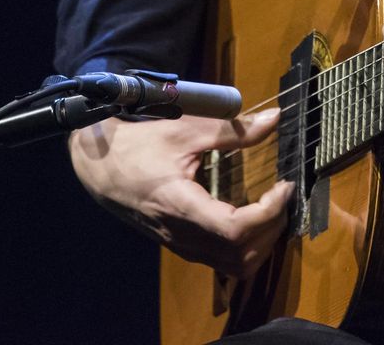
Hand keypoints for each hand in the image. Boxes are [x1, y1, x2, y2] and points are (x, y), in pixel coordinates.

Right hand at [68, 109, 291, 277]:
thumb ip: (233, 129)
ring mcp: (181, 244)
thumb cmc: (140, 145)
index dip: (268, 213)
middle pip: (240, 256)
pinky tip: (253, 218)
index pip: (236, 230)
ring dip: (261, 242)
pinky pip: (221, 260)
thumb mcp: (187, 129)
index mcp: (182, 207)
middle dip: (272, 228)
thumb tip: (274, 118)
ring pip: (232, 265)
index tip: (284, 186)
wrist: (100, 167)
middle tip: (283, 195)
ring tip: (272, 208)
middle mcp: (182, 235)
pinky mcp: (180, 244)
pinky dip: (246, 247)